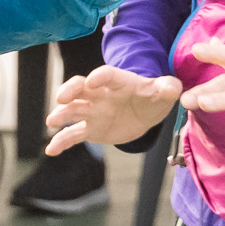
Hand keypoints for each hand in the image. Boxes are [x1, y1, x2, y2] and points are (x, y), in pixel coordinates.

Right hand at [45, 66, 180, 153]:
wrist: (145, 112)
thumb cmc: (153, 97)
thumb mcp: (165, 91)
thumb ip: (168, 87)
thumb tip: (174, 88)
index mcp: (119, 82)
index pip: (107, 75)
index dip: (100, 76)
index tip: (92, 81)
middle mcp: (101, 94)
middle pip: (81, 88)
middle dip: (70, 91)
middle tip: (62, 98)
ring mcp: (93, 111)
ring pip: (73, 110)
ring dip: (61, 114)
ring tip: (51, 122)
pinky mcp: (90, 129)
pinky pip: (73, 135)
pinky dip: (61, 142)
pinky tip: (51, 150)